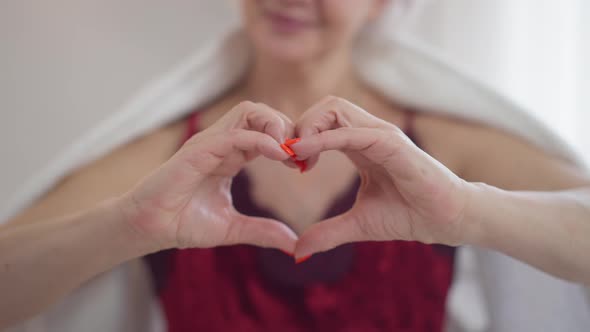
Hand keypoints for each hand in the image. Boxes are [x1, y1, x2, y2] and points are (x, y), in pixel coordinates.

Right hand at [120, 102, 297, 251]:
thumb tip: (294, 244)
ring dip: (275, 125)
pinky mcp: (199, 150)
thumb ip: (264, 231)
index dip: (289, 142)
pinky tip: (280, 156)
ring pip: (249, 111)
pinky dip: (262, 140)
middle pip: (260, 112)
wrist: (150, 229)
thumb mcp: (233, 229)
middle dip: (286, 126)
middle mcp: (221, 143)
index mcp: (230, 156)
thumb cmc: (183, 223)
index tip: (304, 165)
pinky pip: (235, 134)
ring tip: (290, 151)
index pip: (265, 130)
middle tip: (301, 154)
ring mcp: (210, 143)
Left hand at [291, 97, 470, 257]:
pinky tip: (303, 155)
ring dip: (306, 127)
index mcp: (360, 145)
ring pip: (334, 108)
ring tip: (294, 155)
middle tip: (288, 157)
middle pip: (325, 106)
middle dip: (299, 125)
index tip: (289, 164)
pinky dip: (322, 139)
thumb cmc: (409, 215)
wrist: (446, 221)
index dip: (300, 137)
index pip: (322, 122)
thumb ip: (328, 232)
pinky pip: (351, 132)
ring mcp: (381, 135)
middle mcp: (368, 133)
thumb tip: (298, 250)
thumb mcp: (358, 224)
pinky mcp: (391, 144)